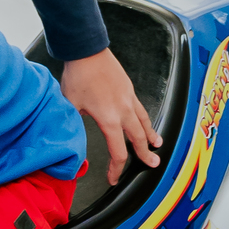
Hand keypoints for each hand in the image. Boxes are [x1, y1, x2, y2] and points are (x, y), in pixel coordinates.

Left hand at [61, 49, 160, 185]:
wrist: (87, 50)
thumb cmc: (78, 76)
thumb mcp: (71, 105)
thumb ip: (75, 124)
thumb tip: (72, 138)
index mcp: (109, 120)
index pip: (118, 152)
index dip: (117, 169)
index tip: (113, 178)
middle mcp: (123, 111)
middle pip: (139, 139)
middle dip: (145, 155)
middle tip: (152, 164)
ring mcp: (129, 99)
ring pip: (144, 122)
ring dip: (151, 136)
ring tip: (157, 144)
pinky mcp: (129, 89)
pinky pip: (141, 109)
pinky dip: (146, 119)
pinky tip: (144, 121)